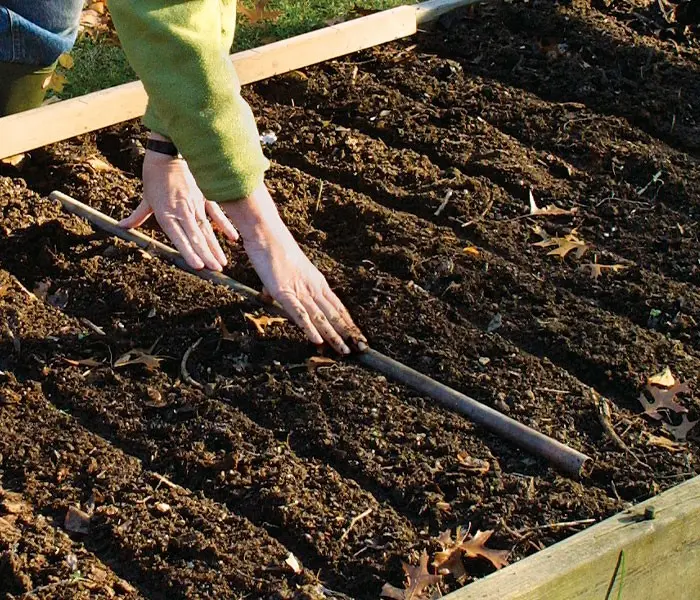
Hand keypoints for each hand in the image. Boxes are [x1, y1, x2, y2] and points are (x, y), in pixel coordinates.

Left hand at [119, 146, 238, 270]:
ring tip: (222, 263)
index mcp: (166, 213)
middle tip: (215, 271)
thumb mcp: (146, 198)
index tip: (198, 265)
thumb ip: (137, 216)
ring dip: (215, 247)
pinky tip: (233, 238)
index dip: (189, 252)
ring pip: (207, 229)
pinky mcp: (205, 197)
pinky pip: (217, 214)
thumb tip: (122, 228)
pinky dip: (225, 226)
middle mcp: (182, 211)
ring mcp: (196, 205)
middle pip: (197, 237)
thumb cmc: (155, 176)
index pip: (179, 237)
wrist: (169, 152)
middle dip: (207, 255)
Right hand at [222, 185, 365, 354]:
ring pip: (321, 318)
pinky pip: (300, 314)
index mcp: (317, 282)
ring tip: (344, 351)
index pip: (338, 306)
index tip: (358, 335)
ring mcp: (301, 291)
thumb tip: (272, 295)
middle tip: (361, 349)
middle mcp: (314, 288)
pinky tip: (317, 341)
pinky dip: (309, 328)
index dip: (348, 322)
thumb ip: (284, 286)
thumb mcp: (286, 272)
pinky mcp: (285, 292)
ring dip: (334, 336)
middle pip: (335, 314)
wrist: (267, 234)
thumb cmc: (275, 250)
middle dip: (348, 333)